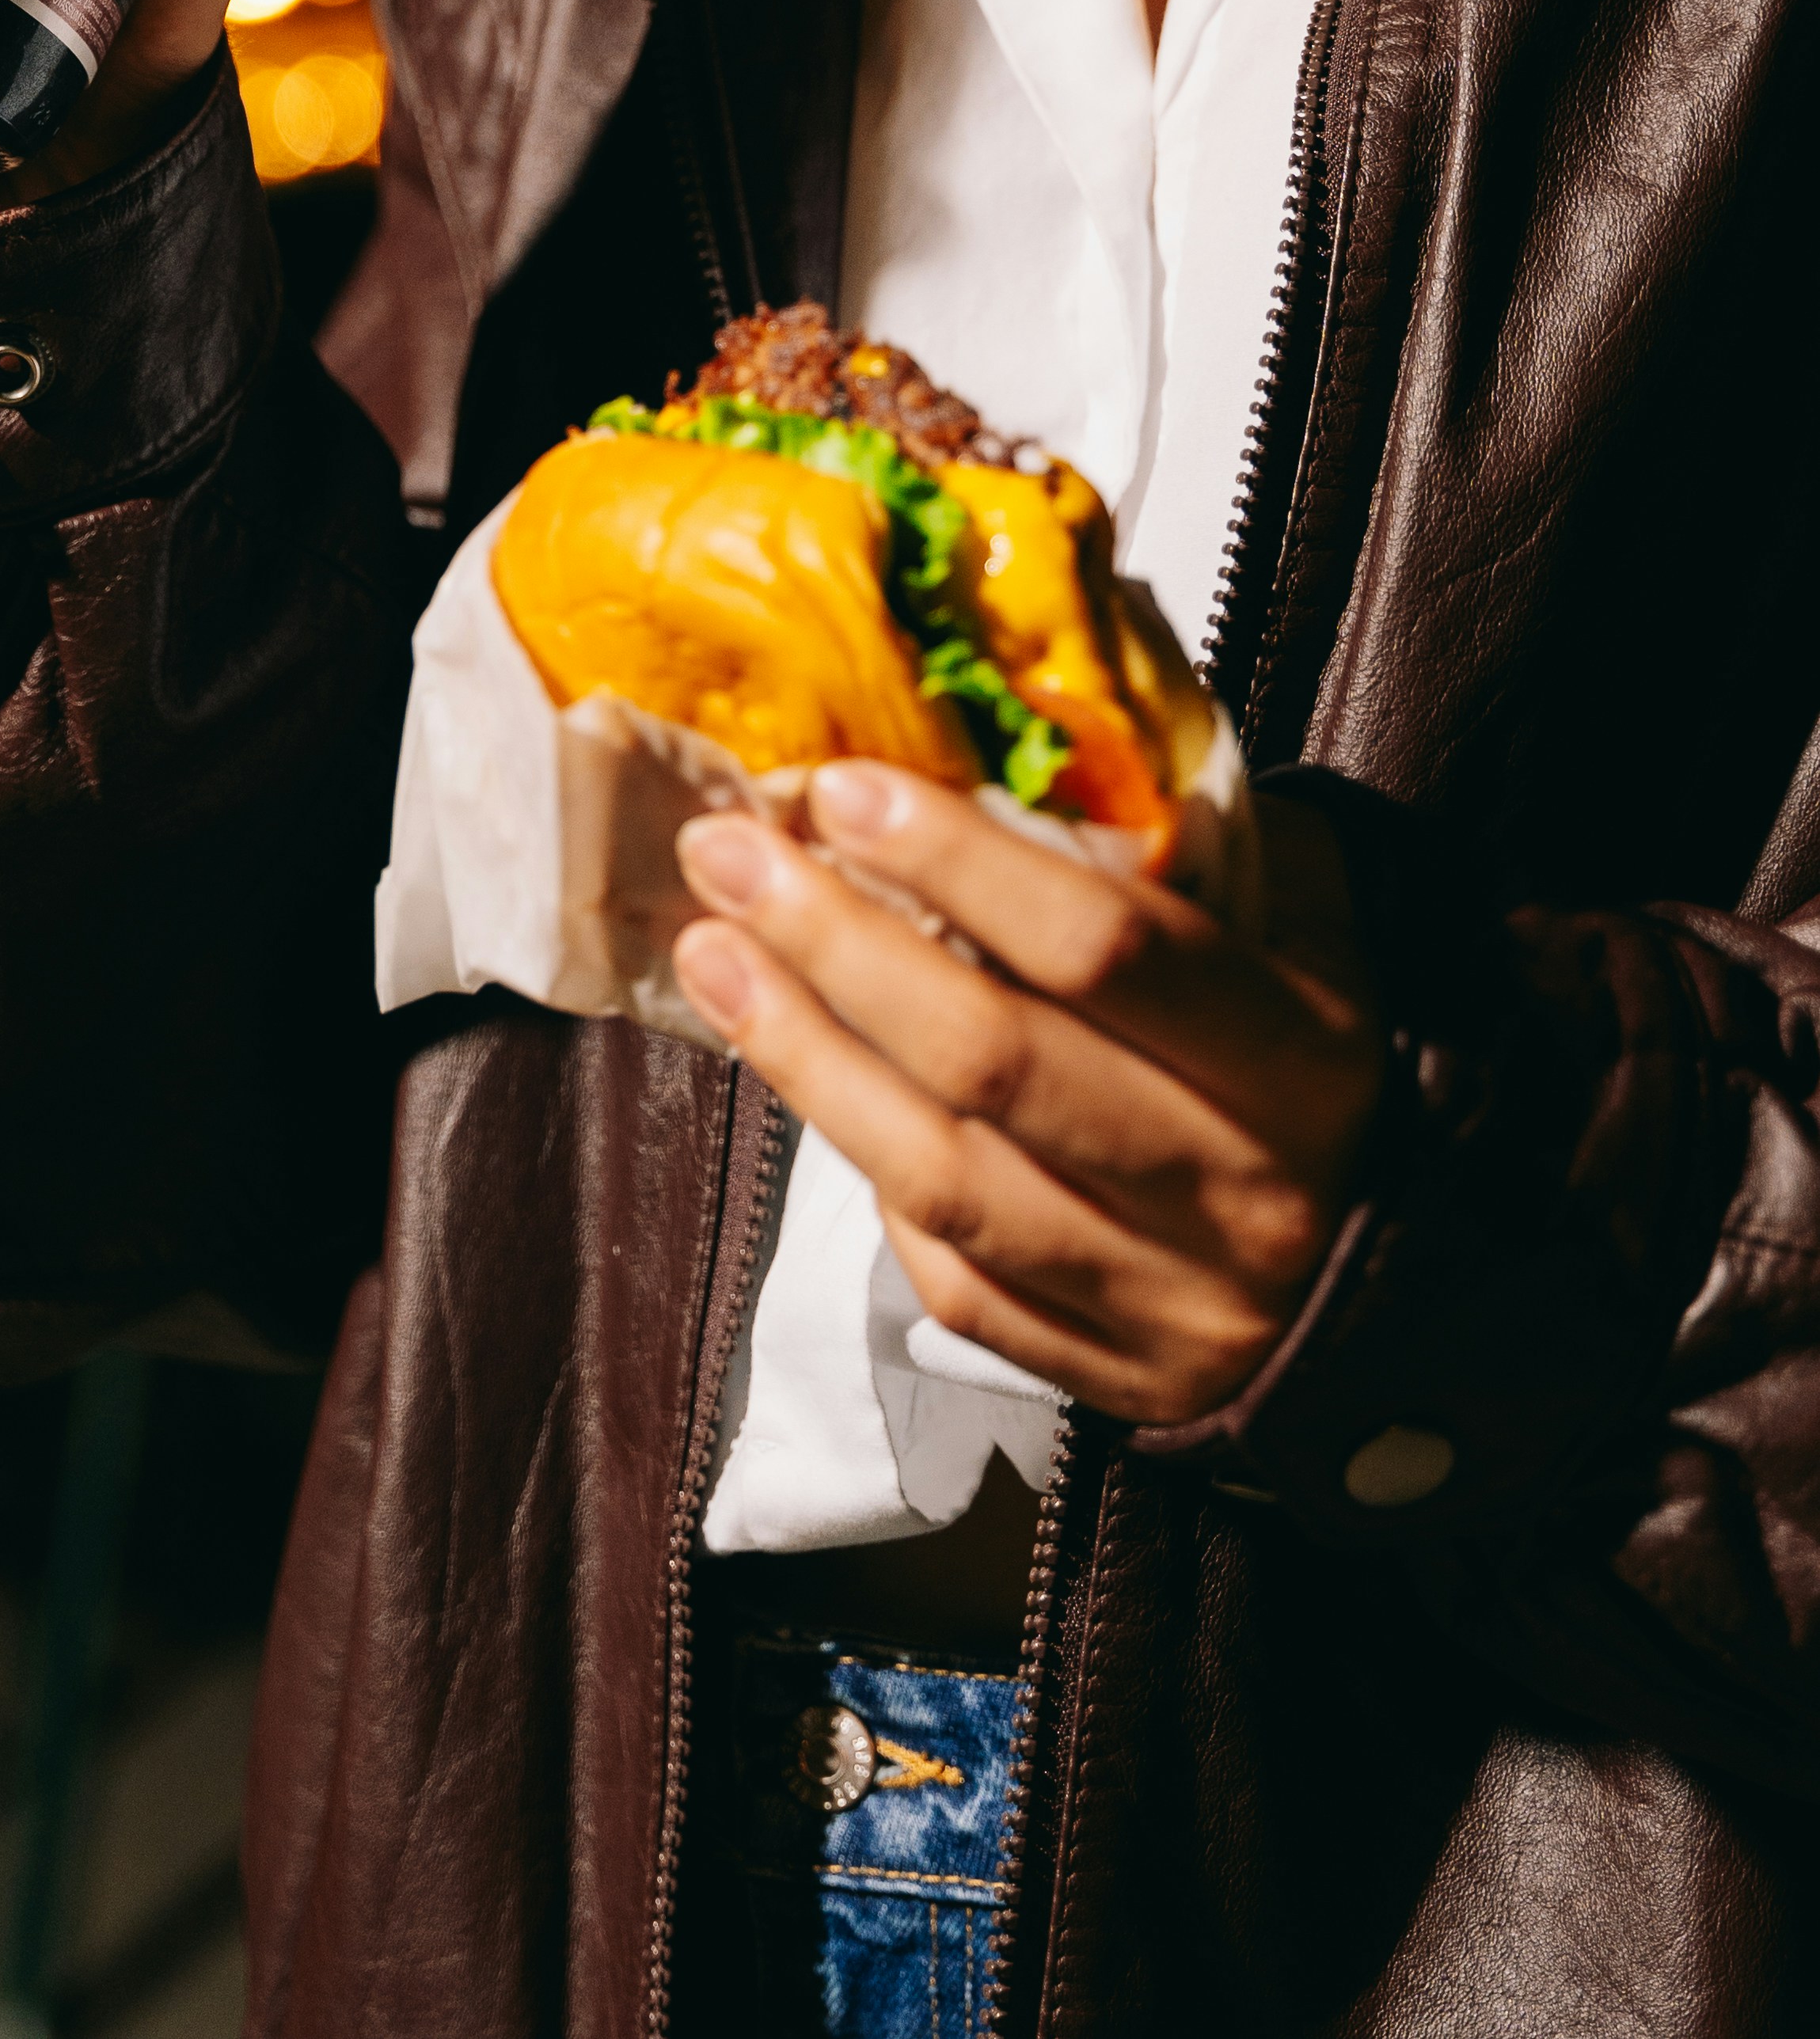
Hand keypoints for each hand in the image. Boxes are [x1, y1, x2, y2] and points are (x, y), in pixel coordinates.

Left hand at [668, 768, 1384, 1426]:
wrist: (1418, 1271)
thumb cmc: (1326, 1044)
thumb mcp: (1306, 919)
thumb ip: (1186, 838)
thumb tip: (1000, 743)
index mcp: (1305, 1056)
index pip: (1104, 948)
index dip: (960, 863)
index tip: (839, 787)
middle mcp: (1238, 1189)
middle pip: (994, 1059)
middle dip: (835, 943)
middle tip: (726, 854)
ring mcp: (1172, 1304)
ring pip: (946, 1178)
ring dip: (804, 1054)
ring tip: (709, 954)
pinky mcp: (1115, 1383)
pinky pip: (956, 1280)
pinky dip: (874, 1180)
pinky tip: (810, 1082)